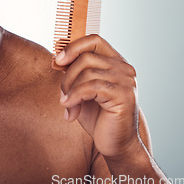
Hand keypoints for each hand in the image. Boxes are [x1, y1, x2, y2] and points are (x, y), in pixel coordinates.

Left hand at [54, 35, 139, 157]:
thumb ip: (74, 71)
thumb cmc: (97, 115)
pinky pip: (90, 87)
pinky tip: (70, 110)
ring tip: (67, 106)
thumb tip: (57, 56)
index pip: (94, 40)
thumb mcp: (81, 88)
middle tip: (62, 94)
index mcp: (115, 62)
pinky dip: (74, 97)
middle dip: (67, 76)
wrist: (115, 143)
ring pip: (86, 72)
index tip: (58, 61)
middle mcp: (124, 68)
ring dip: (70, 90)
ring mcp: (126, 81)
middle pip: (86, 57)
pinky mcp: (124, 95)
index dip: (73, 47)